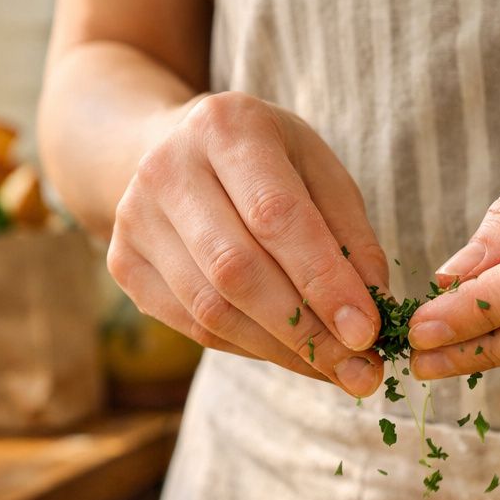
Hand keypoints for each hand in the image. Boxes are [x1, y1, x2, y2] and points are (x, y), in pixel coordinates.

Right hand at [106, 91, 388, 395]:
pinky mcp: (123, 263)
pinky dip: (250, 349)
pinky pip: (192, 326)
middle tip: (360, 371)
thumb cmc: (263, 162)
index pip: (275, 216)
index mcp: (225, 128)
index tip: (368, 332)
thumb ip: (349, 234)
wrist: (171, 149)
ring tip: (334, 369)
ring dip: (281, 351)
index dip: (323, 281)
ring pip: (211, 309)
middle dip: (305, 331)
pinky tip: (289, 354)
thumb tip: (376, 308)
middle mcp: (167, 169)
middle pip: (236, 270)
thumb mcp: (316, 169)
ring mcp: (134, 219)